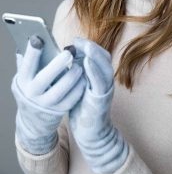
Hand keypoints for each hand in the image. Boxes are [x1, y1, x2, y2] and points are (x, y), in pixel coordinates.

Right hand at [11, 35, 85, 154]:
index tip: (39, 38)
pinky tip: (84, 78)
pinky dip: (78, 88)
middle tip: (69, 52)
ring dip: (71, 76)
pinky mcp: (59, 111)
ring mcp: (45, 104)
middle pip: (44, 79)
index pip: (26, 65)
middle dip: (57, 65)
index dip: (32, 53)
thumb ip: (27, 61)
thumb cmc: (30, 89)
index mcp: (22, 81)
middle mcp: (32, 94)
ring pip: (60, 90)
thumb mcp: (25, 77)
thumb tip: (30, 39)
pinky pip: (71, 99)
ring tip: (79, 66)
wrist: (33, 121)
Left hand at [69, 37, 128, 173]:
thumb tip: (64, 55)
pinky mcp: (102, 99)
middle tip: (78, 40)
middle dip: (92, 46)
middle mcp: (104, 79)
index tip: (74, 40)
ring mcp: (105, 89)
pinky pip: (101, 82)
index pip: (97, 55)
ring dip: (95, 54)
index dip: (87, 46)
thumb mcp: (77, 85)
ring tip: (85, 46)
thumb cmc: (81, 108)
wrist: (89, 133)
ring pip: (105, 67)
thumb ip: (75, 71)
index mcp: (98, 75)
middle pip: (103, 57)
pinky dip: (95, 71)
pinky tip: (87, 62)